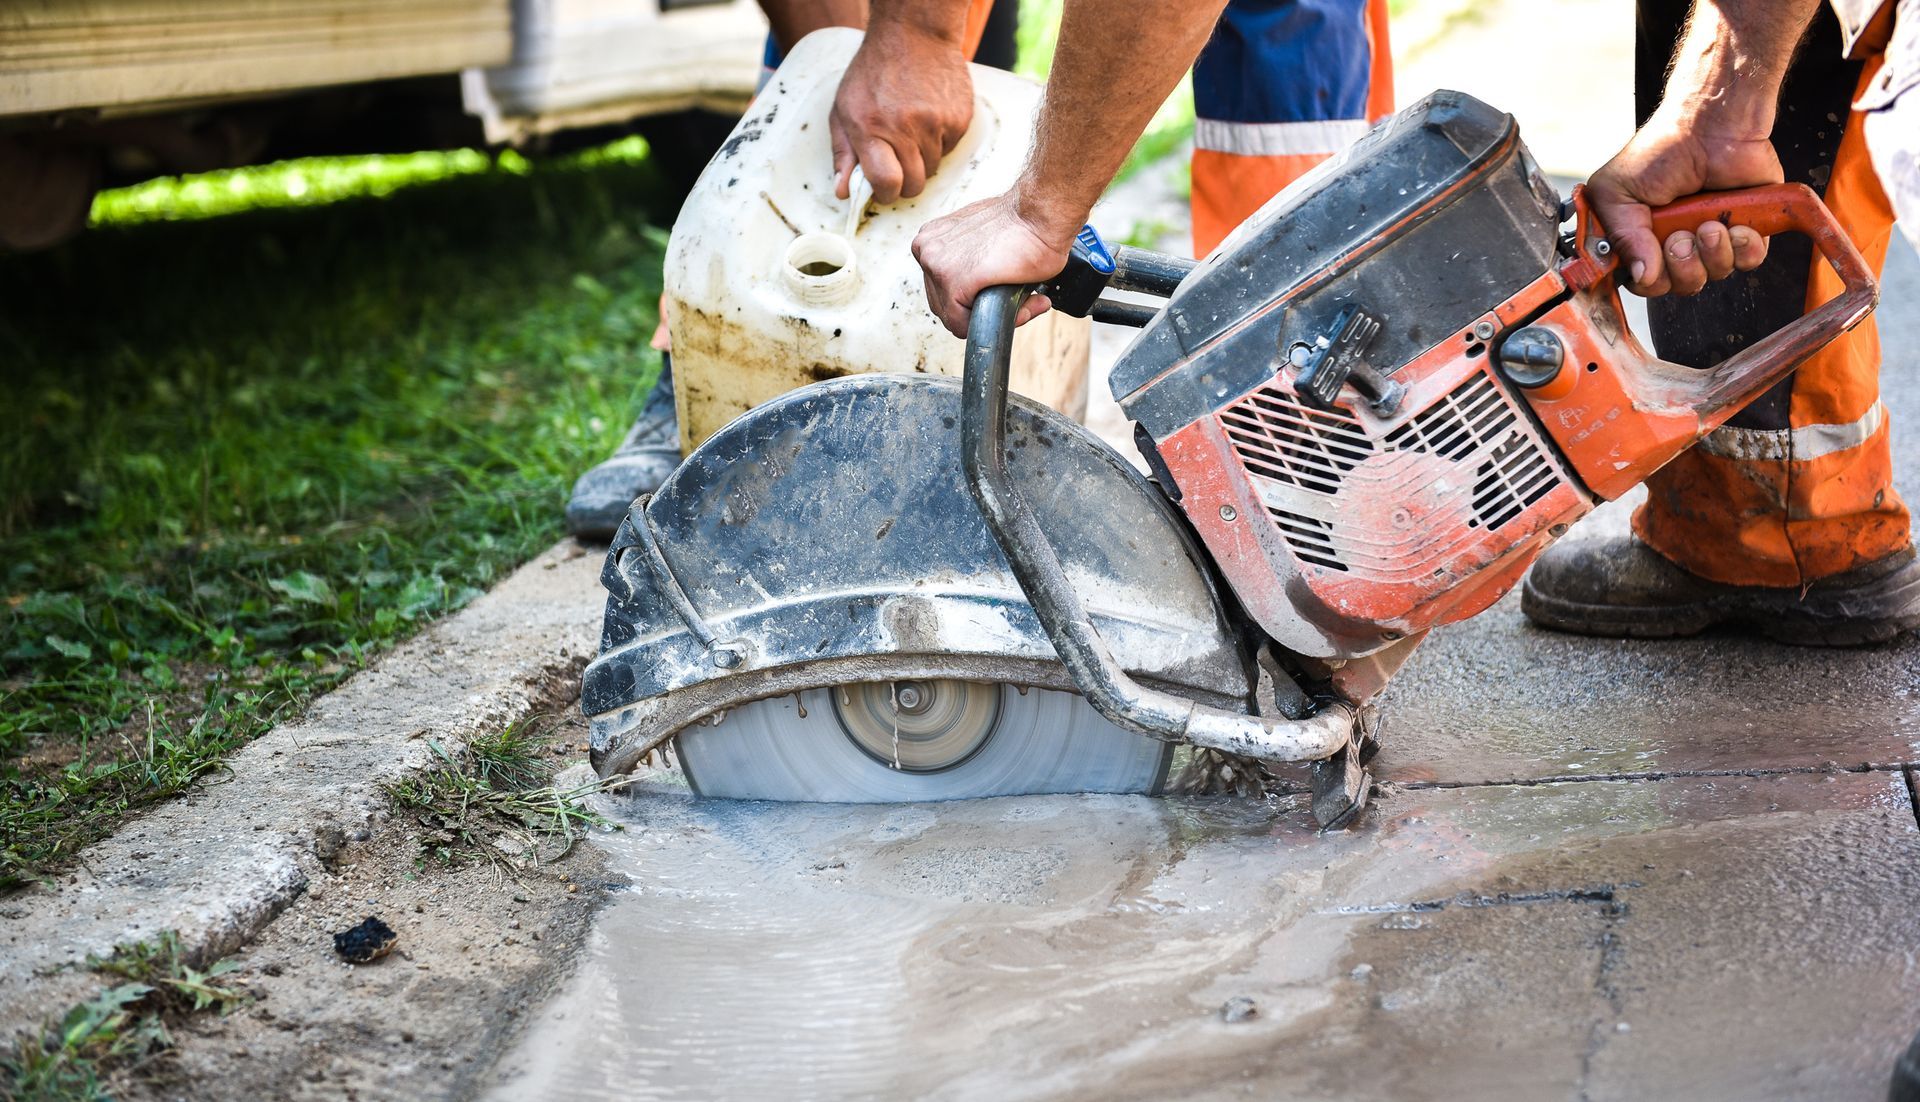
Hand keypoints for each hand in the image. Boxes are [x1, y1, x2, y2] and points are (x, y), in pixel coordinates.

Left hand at [830, 24, 972, 202]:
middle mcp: (905, 128)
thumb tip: (843, 192)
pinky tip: (928, 118)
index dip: (885, 194)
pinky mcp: (959, 119)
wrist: (914, 34)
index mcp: (871, 128)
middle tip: (897, 164)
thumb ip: (843, 154)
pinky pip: (950, 149)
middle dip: (905, 183)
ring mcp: (936, 124)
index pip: (887, 183)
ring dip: (922, 160)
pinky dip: (939, 142)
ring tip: (911, 132)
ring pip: (934, 169)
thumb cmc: (873, 72)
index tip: (883, 188)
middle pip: (914, 184)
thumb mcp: (844, 109)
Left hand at [913, 191, 1076, 335]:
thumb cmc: (1024, 226)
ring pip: (954, 316)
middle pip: (944, 305)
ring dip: (988, 316)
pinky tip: (1016, 308)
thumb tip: (989, 296)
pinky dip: (991, 324)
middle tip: (1014, 302)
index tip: (1000, 296)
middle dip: (979, 310)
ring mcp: (934, 264)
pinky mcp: (952, 280)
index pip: (940, 290)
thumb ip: (976, 267)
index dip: (972, 302)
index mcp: (933, 240)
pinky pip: (961, 324)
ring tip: (1018, 301)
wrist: (1041, 215)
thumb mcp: (985, 244)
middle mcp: (927, 250)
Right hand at [1589, 111, 1782, 296]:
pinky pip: (1749, 261)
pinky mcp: (1747, 228)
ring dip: (1714, 252)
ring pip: (1715, 275)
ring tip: (1712, 222)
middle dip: (1683, 265)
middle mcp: (1674, 243)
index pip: (1643, 283)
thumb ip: (1621, 237)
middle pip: (1680, 286)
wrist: (1711, 123)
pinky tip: (1737, 224)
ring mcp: (1711, 238)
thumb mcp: (1617, 191)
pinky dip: (1746, 248)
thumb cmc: (1660, 151)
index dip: (1650, 279)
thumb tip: (1642, 275)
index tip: (1652, 256)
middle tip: (1683, 235)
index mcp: (1639, 239)